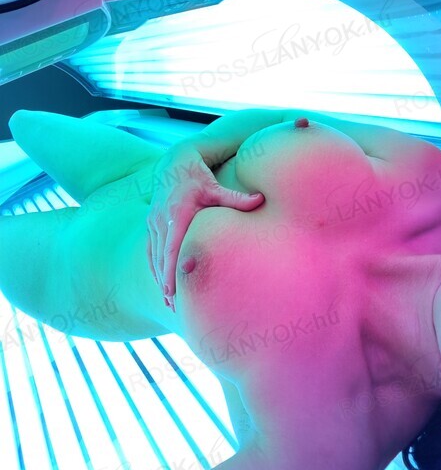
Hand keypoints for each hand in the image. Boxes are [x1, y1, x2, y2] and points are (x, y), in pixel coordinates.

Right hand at [146, 147, 264, 310]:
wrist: (173, 163)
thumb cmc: (198, 176)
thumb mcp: (216, 187)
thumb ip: (236, 198)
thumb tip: (261, 200)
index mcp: (176, 213)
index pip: (171, 247)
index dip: (169, 269)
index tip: (171, 290)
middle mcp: (161, 219)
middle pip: (161, 257)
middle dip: (165, 282)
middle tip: (173, 306)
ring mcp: (153, 222)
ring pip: (154, 255)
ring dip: (160, 278)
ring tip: (168, 301)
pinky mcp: (151, 223)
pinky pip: (151, 249)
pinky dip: (155, 266)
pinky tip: (161, 282)